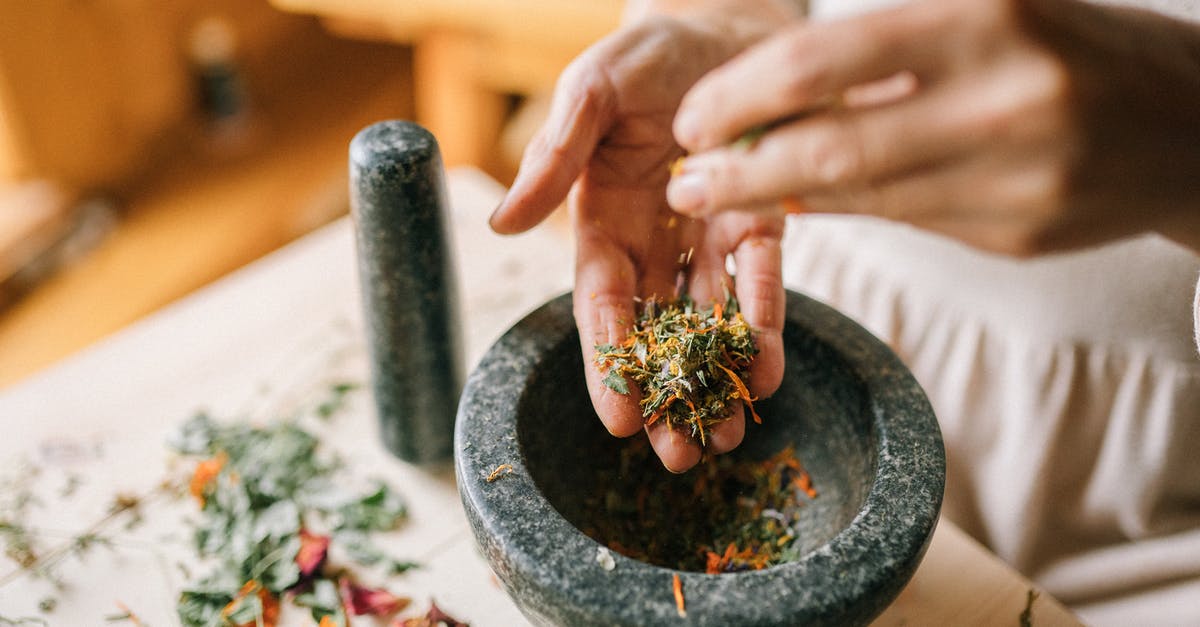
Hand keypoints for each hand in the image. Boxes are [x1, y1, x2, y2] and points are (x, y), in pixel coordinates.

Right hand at [490, 4, 797, 471]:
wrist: (723, 22)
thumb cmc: (646, 52)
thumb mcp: (591, 92)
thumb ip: (553, 156)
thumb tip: (501, 223)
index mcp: (602, 218)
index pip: (600, 302)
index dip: (606, 360)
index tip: (615, 417)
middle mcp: (654, 238)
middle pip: (655, 329)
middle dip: (664, 393)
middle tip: (676, 456)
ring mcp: (710, 233)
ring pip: (709, 320)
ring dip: (716, 379)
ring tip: (726, 437)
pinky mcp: (763, 218)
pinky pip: (763, 278)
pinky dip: (765, 322)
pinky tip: (767, 371)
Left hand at [666, 0, 1199, 254]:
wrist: (1191, 123)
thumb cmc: (1068, 47)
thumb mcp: (989, 10)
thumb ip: (886, 47)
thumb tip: (768, 95)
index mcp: (986, 16)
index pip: (823, 60)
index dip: (741, 95)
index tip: (692, 118)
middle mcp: (1003, 96)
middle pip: (831, 146)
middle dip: (739, 170)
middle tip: (683, 183)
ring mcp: (1018, 175)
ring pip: (862, 196)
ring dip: (775, 202)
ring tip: (718, 199)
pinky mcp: (1019, 232)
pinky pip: (904, 222)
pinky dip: (843, 211)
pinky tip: (798, 204)